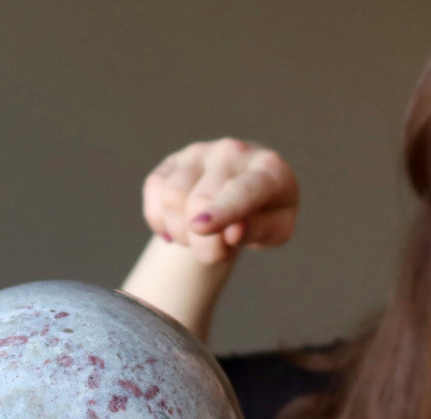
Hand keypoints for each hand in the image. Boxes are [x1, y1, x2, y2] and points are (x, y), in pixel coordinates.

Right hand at [143, 138, 298, 263]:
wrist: (244, 193)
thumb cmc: (266, 214)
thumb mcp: (275, 230)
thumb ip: (259, 230)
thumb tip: (233, 232)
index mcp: (269, 169)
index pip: (241, 191)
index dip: (221, 211)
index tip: (200, 227)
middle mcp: (232, 152)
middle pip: (200, 201)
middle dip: (202, 243)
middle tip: (216, 255)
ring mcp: (200, 152)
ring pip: (172, 198)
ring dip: (181, 234)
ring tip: (201, 238)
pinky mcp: (173, 161)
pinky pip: (154, 194)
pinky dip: (160, 222)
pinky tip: (180, 227)